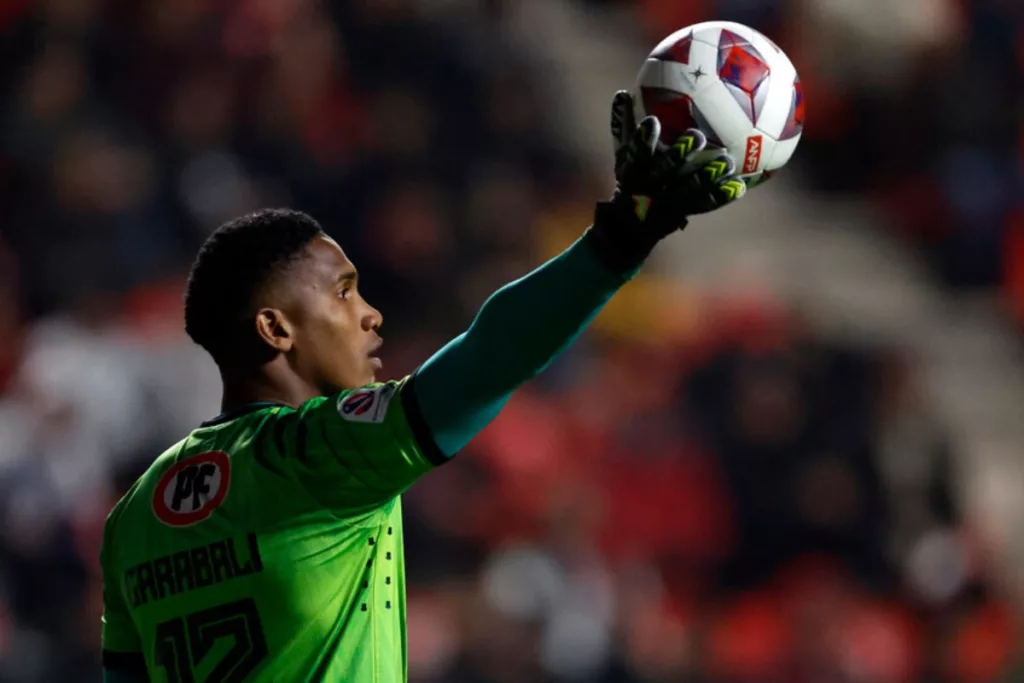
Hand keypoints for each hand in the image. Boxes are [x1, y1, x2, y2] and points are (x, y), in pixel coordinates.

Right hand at [588, 91, 746, 271]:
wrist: (632, 224)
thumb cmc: (631, 178)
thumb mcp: (622, 155)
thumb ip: (624, 126)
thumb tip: (623, 93)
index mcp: (634, 171)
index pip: (636, 153)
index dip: (644, 139)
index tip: (653, 121)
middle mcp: (651, 187)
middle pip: (665, 170)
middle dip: (680, 154)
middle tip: (696, 136)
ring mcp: (669, 202)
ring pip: (690, 188)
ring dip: (709, 174)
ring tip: (727, 161)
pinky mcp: (685, 211)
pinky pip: (706, 204)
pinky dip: (722, 195)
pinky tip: (740, 186)